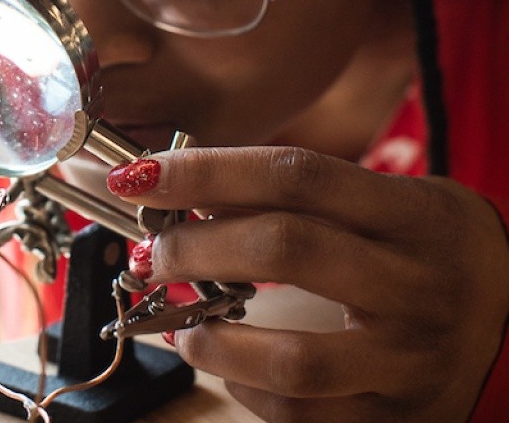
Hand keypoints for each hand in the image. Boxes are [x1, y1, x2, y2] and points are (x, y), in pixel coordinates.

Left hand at [105, 147, 508, 421]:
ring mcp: (411, 361)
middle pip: (286, 249)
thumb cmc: (430, 245)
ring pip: (293, 359)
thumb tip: (190, 192)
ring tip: (179, 323)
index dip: (206, 170)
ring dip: (213, 338)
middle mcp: (418, 285)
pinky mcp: (400, 417)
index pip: (294, 174)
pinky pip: (305, 415)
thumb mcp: (385, 200)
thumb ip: (299, 195)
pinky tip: (225, 364)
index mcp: (411, 215)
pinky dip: (247, 390)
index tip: (139, 176)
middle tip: (152, 252)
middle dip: (195, 247)